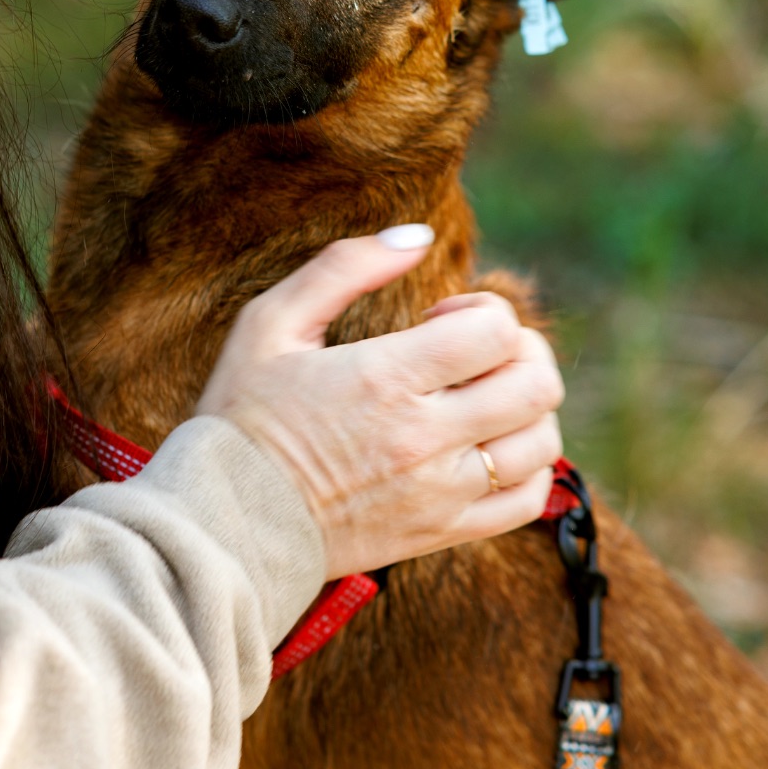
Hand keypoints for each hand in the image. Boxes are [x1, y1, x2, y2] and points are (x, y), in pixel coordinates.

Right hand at [195, 228, 564, 576]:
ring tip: (481, 398)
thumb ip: (344, 267)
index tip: (440, 320)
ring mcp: (440, 493)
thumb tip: (416, 236)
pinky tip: (489, 446)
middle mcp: (425, 440)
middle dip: (519, 350)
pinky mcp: (442, 532)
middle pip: (536, 383)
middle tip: (473, 353)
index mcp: (387, 379)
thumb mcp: (270, 323)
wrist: (225, 525)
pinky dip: (528, 466)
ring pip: (542, 441)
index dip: (483, 309)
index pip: (497, 330)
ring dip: (525, 407)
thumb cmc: (243, 417)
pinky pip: (528, 499)